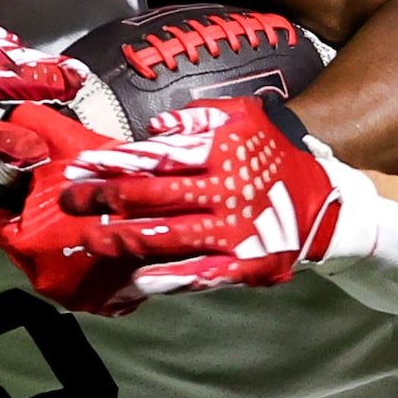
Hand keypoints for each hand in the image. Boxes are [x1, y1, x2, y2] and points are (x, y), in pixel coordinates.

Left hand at [0, 99, 342, 314]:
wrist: (328, 207)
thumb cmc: (274, 158)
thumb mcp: (244, 120)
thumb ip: (198, 117)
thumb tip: (154, 126)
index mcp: (223, 152)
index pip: (159, 157)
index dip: (117, 162)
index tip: (81, 165)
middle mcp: (227, 191)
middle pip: (156, 196)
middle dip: (107, 198)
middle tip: (68, 199)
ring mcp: (236, 232)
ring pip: (170, 236)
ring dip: (125, 238)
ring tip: (89, 238)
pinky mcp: (246, 266)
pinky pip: (200, 274)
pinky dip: (167, 278)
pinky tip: (135, 280)